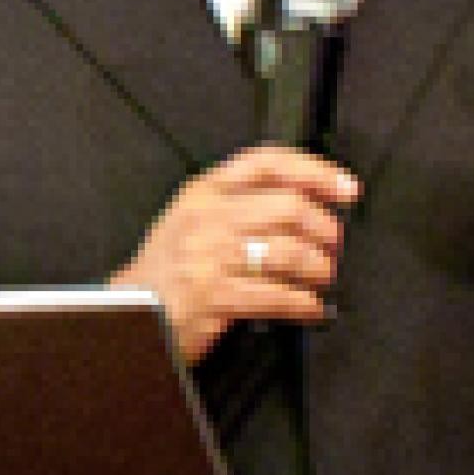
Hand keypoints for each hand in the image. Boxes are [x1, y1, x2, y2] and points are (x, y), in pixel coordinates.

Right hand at [109, 144, 359, 363]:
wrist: (127, 311)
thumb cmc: (168, 267)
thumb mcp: (194, 217)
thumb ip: (240, 201)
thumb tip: (307, 201)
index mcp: (205, 189)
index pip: (269, 162)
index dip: (316, 171)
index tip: (347, 188)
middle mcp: (208, 216)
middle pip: (288, 207)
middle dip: (325, 228)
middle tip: (335, 244)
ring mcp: (209, 256)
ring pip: (287, 251)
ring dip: (318, 268)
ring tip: (323, 277)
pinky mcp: (214, 296)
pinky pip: (275, 295)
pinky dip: (303, 304)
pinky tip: (310, 308)